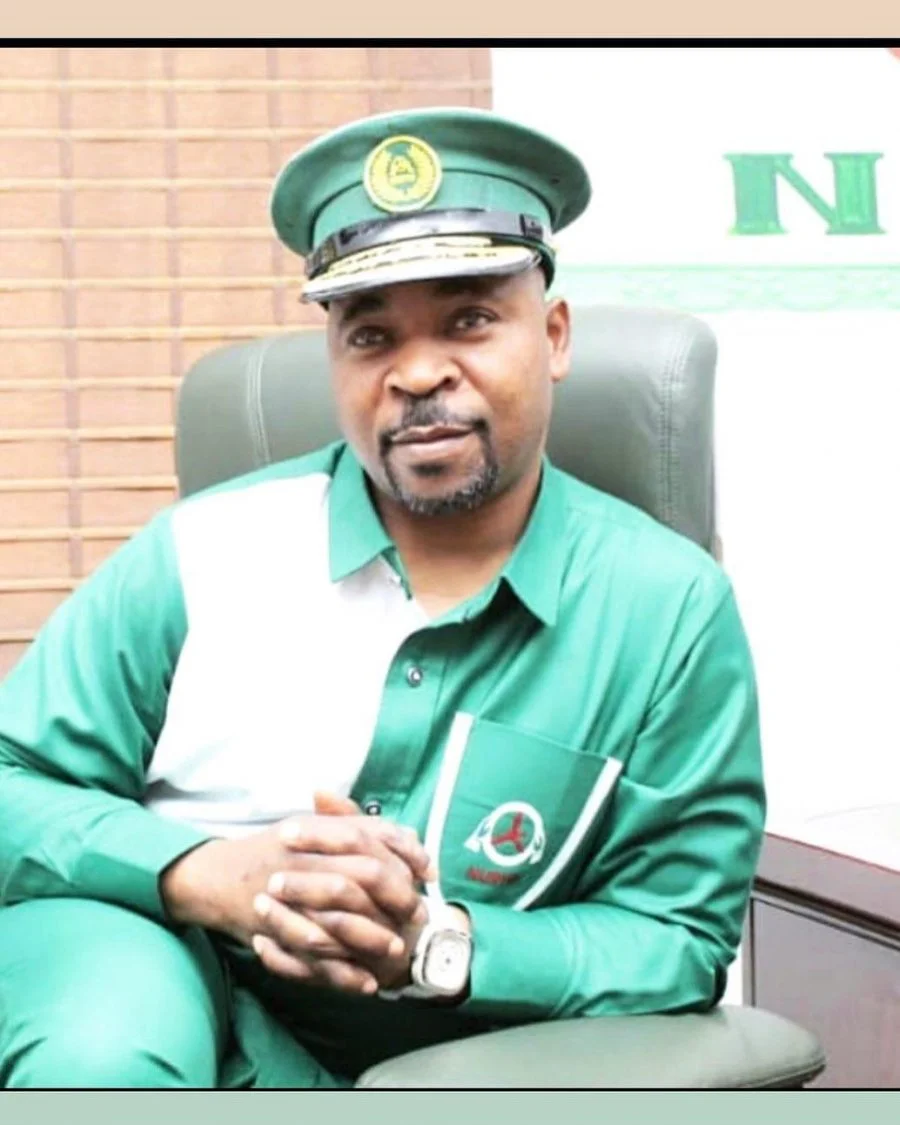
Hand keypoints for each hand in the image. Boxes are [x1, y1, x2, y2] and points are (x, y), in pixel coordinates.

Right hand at [160, 801, 433, 994]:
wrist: (215, 875)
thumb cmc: (275, 849)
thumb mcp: (313, 825)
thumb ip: (357, 826)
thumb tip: (407, 833)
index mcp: (312, 832)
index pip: (366, 836)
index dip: (402, 853)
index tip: (426, 872)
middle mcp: (300, 861)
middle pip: (357, 877)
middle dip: (393, 897)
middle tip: (417, 915)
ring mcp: (285, 899)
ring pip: (335, 921)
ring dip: (370, 937)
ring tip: (396, 951)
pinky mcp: (272, 933)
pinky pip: (311, 959)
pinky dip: (341, 973)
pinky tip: (366, 983)